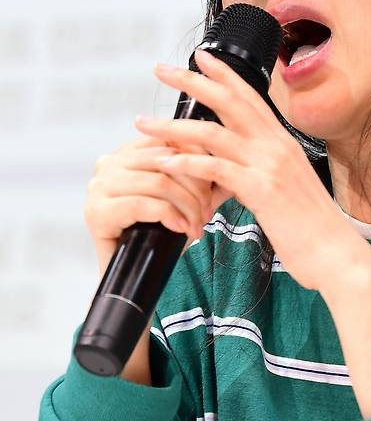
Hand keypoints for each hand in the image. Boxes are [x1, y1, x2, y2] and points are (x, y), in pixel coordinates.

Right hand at [84, 135, 226, 277]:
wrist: (130, 279)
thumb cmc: (156, 233)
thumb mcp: (178, 196)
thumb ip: (194, 171)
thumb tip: (224, 154)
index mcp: (126, 153)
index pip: (169, 140)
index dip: (198, 159)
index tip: (215, 183)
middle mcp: (108, 164)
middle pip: (166, 161)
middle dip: (196, 187)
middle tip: (208, 213)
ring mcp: (99, 187)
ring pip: (159, 182)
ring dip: (187, 205)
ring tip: (197, 225)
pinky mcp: (97, 212)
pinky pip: (143, 204)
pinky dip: (169, 215)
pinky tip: (181, 228)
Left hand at [134, 48, 361, 291]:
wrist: (336, 252)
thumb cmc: (312, 224)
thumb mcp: (288, 186)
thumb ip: (263, 170)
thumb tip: (238, 169)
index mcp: (282, 142)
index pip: (250, 96)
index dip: (224, 73)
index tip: (201, 57)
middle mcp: (276, 145)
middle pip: (229, 101)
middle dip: (192, 81)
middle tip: (161, 69)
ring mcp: (269, 165)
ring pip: (213, 133)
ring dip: (173, 126)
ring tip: (143, 123)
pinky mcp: (261, 189)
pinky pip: (215, 168)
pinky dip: (185, 163)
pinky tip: (164, 162)